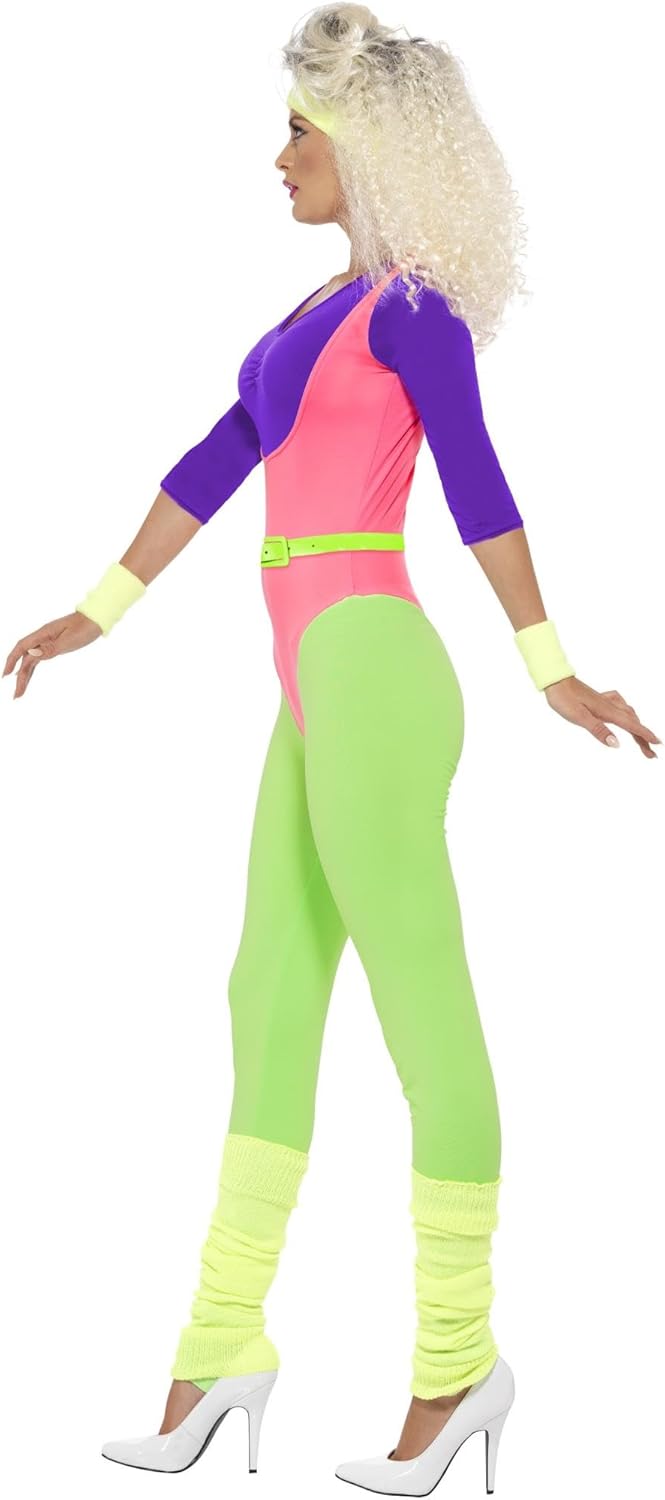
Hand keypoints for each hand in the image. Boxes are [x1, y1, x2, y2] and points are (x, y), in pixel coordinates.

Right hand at [2, 611, 102, 698]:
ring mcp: (47, 642)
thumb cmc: (85, 627)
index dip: (12, 661)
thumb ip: (50, 648)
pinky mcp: (53, 646)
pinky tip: (27, 676)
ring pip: (31, 660)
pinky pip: (38, 659)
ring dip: (25, 676)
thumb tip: (32, 655)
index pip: (22, 647)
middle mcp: (42, 637)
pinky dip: (32, 669)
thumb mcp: (69, 640)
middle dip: (19, 676)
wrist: (96, 619)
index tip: (5, 675)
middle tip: (17, 696)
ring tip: (20, 692)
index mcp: (44, 633)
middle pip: (25, 658)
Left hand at [544, 676, 660, 758]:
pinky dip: (627, 712)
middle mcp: (609, 705)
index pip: (631, 725)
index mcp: (607, 711)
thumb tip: (617, 744)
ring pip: (628, 714)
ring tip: (641, 739)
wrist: (555, 680)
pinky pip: (619, 705)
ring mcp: (605, 701)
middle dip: (643, 738)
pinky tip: (625, 712)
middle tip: (651, 754)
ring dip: (637, 727)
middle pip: (632, 722)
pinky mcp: (599, 699)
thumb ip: (598, 730)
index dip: (645, 735)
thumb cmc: (564, 698)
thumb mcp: (579, 717)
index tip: (658, 744)